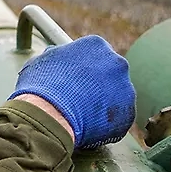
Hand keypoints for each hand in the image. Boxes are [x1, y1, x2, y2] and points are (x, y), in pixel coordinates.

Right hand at [9, 35, 134, 148]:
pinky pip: (119, 118)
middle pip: (110, 74)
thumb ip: (56, 56)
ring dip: (103, 105)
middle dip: (97, 86)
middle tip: (79, 98)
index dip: (83, 70)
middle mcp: (116, 62)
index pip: (94, 55)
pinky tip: (89, 126)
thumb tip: (56, 55)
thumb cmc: (41, 87)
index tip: (74, 80)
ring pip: (117, 96)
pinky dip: (106, 124)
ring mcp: (126, 88)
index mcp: (95, 45)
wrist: (49, 115)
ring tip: (82, 115)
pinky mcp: (129, 112)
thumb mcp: (41, 62)